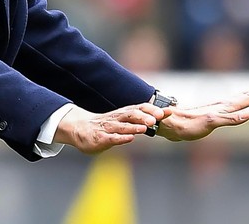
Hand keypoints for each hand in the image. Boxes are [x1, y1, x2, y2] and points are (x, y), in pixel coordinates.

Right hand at [53, 103, 171, 153]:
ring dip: (135, 126)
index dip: (154, 109)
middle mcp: (117, 118)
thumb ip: (136, 121)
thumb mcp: (122, 122)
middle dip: (145, 116)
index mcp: (124, 114)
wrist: (80, 129)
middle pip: (132, 114)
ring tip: (146, 127)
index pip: (140, 109)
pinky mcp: (101, 138)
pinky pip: (112, 137)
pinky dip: (121, 137)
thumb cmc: (104, 127)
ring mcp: (108, 128)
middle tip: (157, 118)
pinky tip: (129, 138)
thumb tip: (156, 119)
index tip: (168, 110)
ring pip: (123, 125)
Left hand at [156, 81, 248, 141]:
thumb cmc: (188, 125)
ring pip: (238, 100)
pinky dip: (239, 107)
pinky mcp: (211, 116)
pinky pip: (230, 109)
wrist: (169, 124)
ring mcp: (217, 110)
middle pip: (245, 96)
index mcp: (224, 107)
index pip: (247, 98)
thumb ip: (230, 119)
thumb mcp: (211, 122)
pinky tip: (241, 110)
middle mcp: (222, 106)